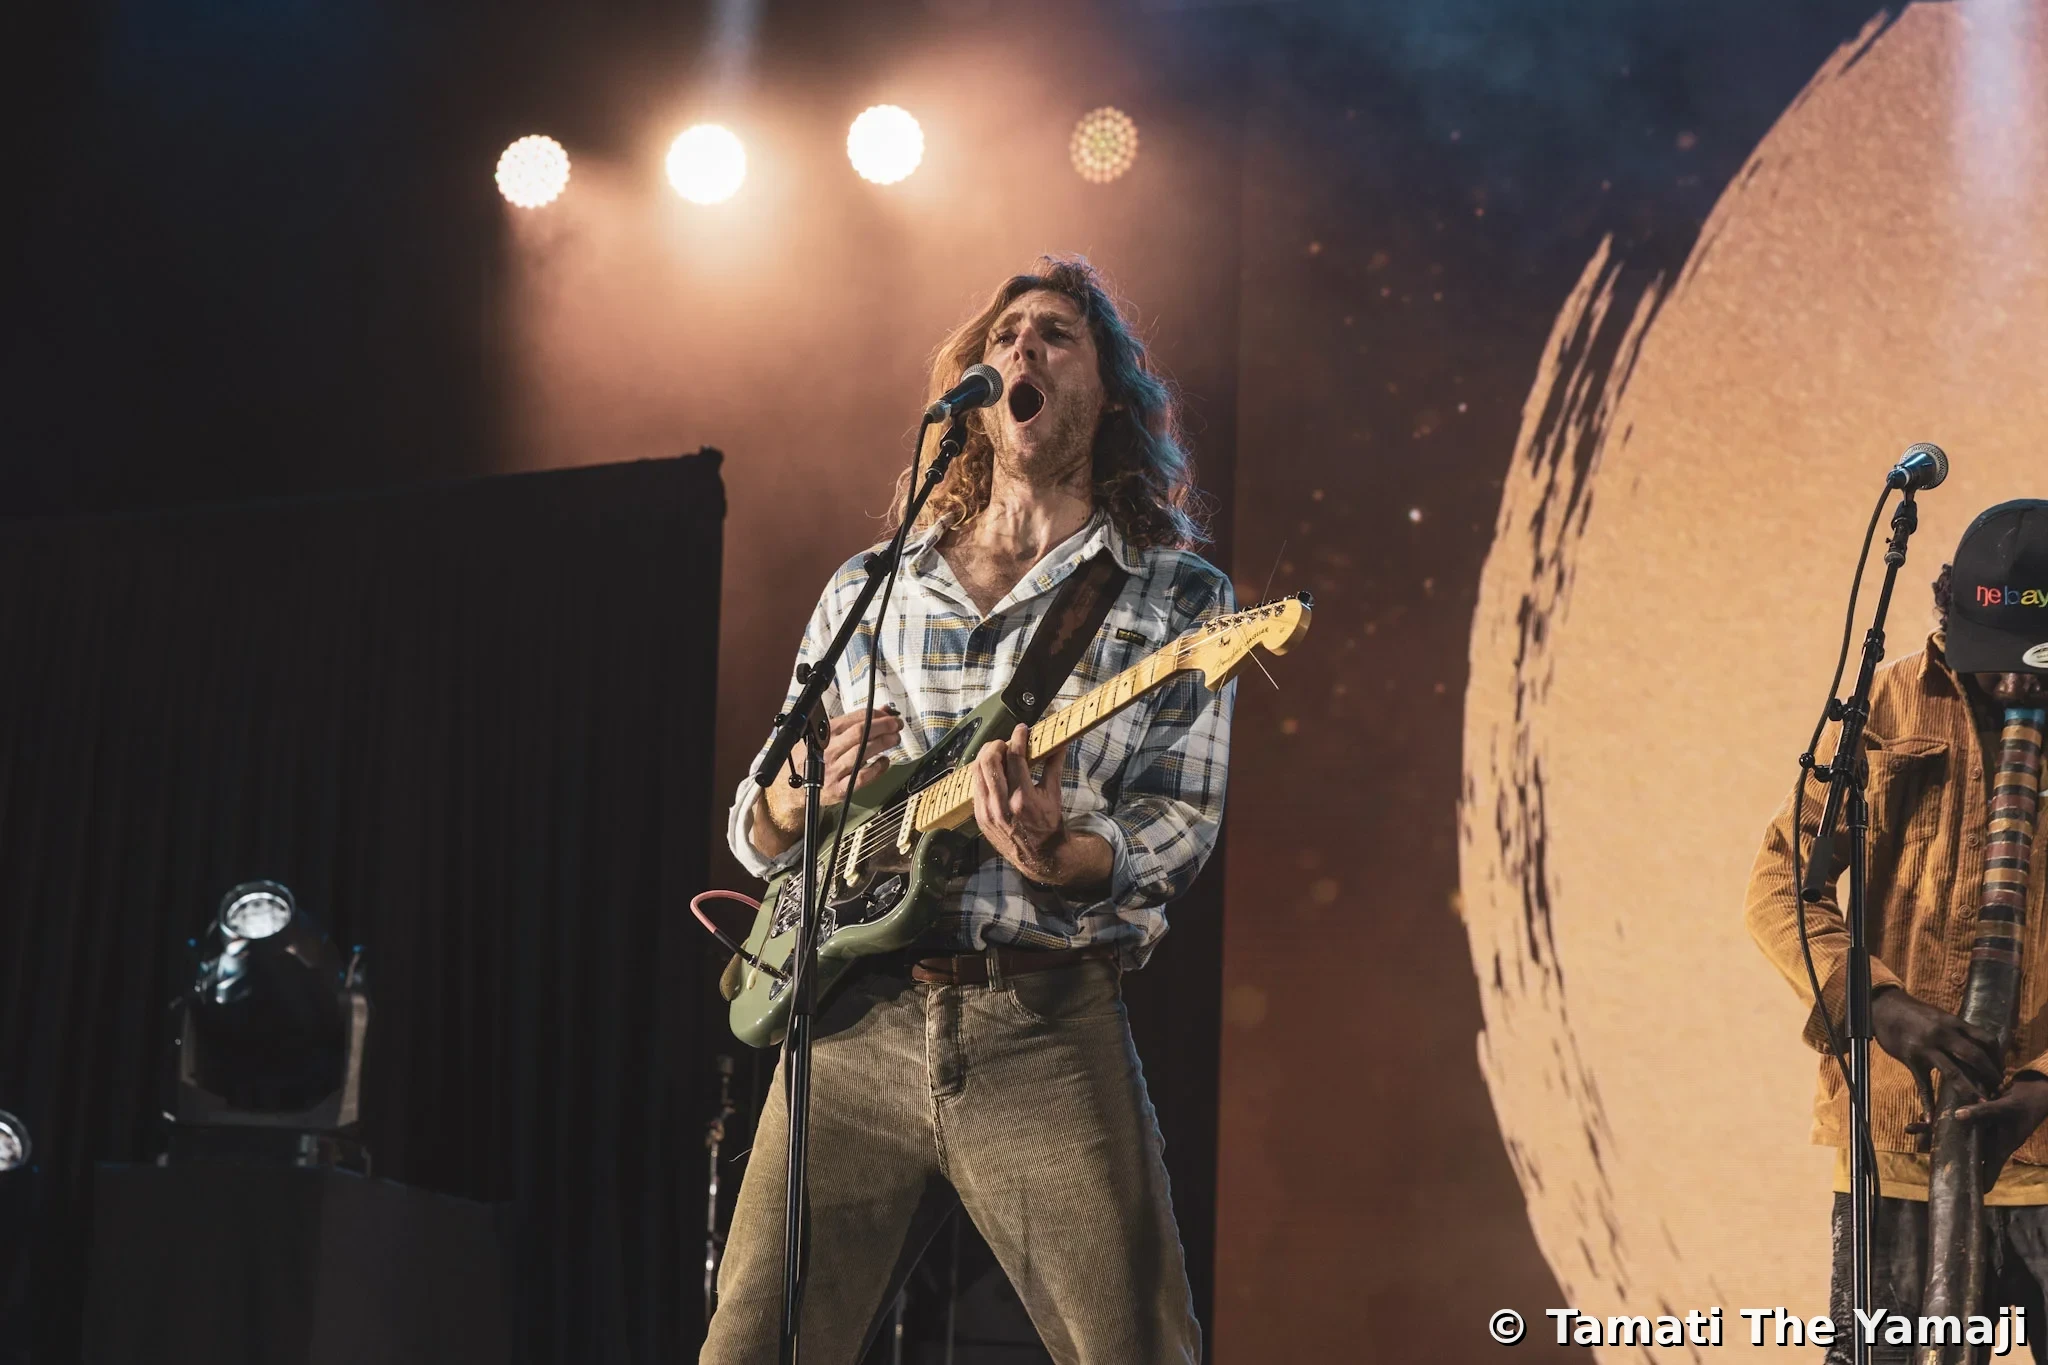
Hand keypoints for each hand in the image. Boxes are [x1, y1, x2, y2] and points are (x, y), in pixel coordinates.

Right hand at [752, 708, 900, 855]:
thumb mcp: (823, 735)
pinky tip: (885, 761)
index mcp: (824, 734)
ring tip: (894, 739)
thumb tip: (881, 711)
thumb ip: (850, 724)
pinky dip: (877, 769)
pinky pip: (863, 777)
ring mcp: (833, 770)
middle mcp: (828, 750)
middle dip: (883, 726)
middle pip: (861, 733)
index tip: (889, 714)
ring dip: (884, 743)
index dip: (875, 715)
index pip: (854, 719)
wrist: (789, 788)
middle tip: (896, 725)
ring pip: (864, 752)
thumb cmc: (809, 758)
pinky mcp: (839, 788)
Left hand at [971, 723, 1072, 884]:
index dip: (1017, 738)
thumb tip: (1059, 743)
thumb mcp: (1054, 795)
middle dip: (996, 745)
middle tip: (1006, 742)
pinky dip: (982, 774)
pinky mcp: (979, 817)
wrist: (1039, 856)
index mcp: (1022, 799)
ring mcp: (987, 812)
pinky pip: (975, 787)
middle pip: (988, 761)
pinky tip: (992, 771)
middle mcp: (1001, 806)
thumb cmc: (1048, 825)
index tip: (1021, 729)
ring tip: (998, 754)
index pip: (1014, 758)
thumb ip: (1054, 766)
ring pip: (977, 772)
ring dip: (986, 757)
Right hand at [1871, 987, 2004, 1135]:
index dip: (1998, 1056)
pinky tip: (1930, 1117)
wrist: (1883, 1008)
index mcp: (1953, 1023)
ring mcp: (1926, 1048)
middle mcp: (1943, 1034)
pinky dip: (1927, 1103)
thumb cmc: (1913, 1013)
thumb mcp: (1940, 1017)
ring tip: (1981, 1105)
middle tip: (1999, 1090)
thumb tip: (1977, 1046)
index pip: (1986, 1039)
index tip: (2001, 1070)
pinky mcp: (1911, 1059)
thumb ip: (1957, 1031)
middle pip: (1975, 1056)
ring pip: (1953, 1072)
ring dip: (1970, 1090)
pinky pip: (1922, 1084)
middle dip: (1991, 1075)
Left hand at [1907, 1074, 2047, 1191]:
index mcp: (1998, 1151)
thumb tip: (1957, 1115)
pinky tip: (1924, 1115)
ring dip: (1936, 1136)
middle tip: (1921, 1150)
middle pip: (1964, 1157)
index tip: (1954, 1188)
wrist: (2033, 1094)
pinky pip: (1957, 1124)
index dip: (1973, 1185)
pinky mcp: (1976, 1122)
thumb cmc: (2022, 1105)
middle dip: (1943, 1155)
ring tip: (1912, 1130)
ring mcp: (1981, 1134)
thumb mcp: (2004, 1108)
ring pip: (1956, 1140)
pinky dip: (1942, 1121)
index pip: (1986, 1177)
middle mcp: (1987, 1145)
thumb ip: (1983, 1112)